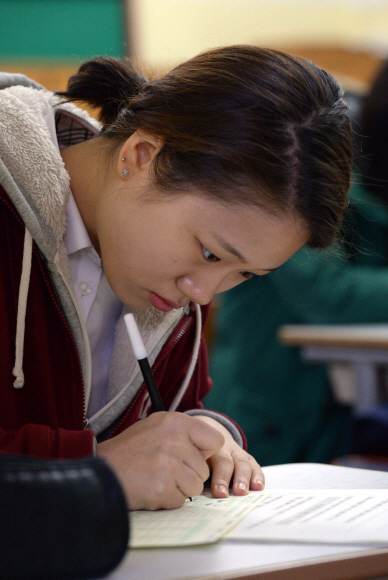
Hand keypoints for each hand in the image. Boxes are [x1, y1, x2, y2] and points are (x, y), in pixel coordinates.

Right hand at [96, 412, 223, 510]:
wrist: (102, 471)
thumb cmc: (129, 452)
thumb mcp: (156, 427)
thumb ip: (182, 433)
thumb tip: (208, 447)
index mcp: (176, 422)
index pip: (215, 439)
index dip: (204, 452)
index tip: (188, 456)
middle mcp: (175, 439)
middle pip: (204, 468)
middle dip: (187, 474)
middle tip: (162, 469)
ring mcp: (170, 463)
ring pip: (195, 486)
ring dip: (178, 488)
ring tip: (156, 478)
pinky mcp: (164, 487)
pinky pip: (180, 500)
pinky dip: (167, 500)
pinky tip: (150, 488)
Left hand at [194, 416, 264, 496]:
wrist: (211, 436)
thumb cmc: (201, 456)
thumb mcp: (197, 460)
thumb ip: (197, 473)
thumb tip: (195, 492)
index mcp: (208, 449)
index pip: (215, 462)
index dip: (219, 477)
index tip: (218, 493)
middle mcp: (224, 449)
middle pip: (228, 462)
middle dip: (230, 478)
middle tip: (233, 493)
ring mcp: (238, 453)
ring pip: (243, 463)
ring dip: (244, 478)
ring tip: (244, 492)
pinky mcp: (248, 459)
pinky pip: (255, 466)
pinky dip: (258, 476)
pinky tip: (259, 486)